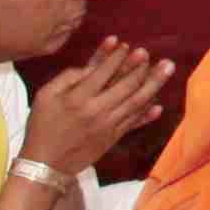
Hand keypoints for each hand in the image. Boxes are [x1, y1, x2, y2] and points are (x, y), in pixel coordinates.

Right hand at [23, 40, 175, 178]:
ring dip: (153, 84)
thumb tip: (92, 66)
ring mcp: (109, 125)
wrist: (45, 164)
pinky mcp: (113, 138)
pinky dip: (147, 114)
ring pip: (136, 102)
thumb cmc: (42, 126)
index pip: (104, 72)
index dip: (116, 57)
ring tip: (167, 68)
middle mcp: (98, 110)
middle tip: (152, 53)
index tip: (125, 45)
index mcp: (79, 98)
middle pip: (126, 85)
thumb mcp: (45, 96)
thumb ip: (68, 77)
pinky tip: (159, 105)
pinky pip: (134, 123)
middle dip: (141, 67)